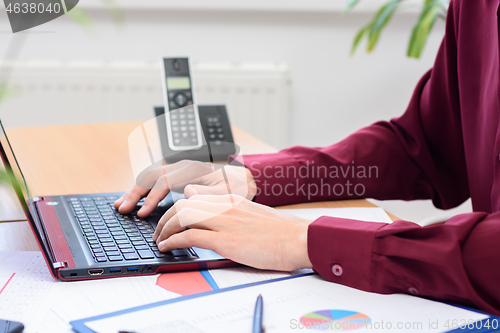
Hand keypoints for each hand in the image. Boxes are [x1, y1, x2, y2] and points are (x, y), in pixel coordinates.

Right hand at [114, 160, 256, 217]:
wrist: (242, 179)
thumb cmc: (237, 188)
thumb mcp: (229, 192)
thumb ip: (211, 193)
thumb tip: (189, 192)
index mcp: (193, 169)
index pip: (165, 181)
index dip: (152, 198)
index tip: (143, 214)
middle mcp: (183, 166)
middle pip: (152, 176)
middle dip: (135, 193)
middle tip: (122, 210)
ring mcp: (178, 170)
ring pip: (150, 177)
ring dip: (134, 191)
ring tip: (120, 206)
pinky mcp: (177, 177)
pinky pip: (155, 181)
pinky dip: (142, 191)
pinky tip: (133, 201)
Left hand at [153, 194, 312, 270]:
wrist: (297, 239)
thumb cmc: (278, 231)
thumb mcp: (251, 212)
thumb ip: (228, 208)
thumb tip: (208, 204)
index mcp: (230, 199)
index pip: (192, 195)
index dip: (175, 206)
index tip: (169, 217)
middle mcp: (224, 206)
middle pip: (182, 204)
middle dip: (164, 218)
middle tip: (159, 232)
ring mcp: (224, 221)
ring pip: (181, 217)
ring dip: (164, 229)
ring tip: (159, 241)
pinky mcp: (225, 240)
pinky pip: (189, 237)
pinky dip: (173, 242)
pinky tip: (168, 248)